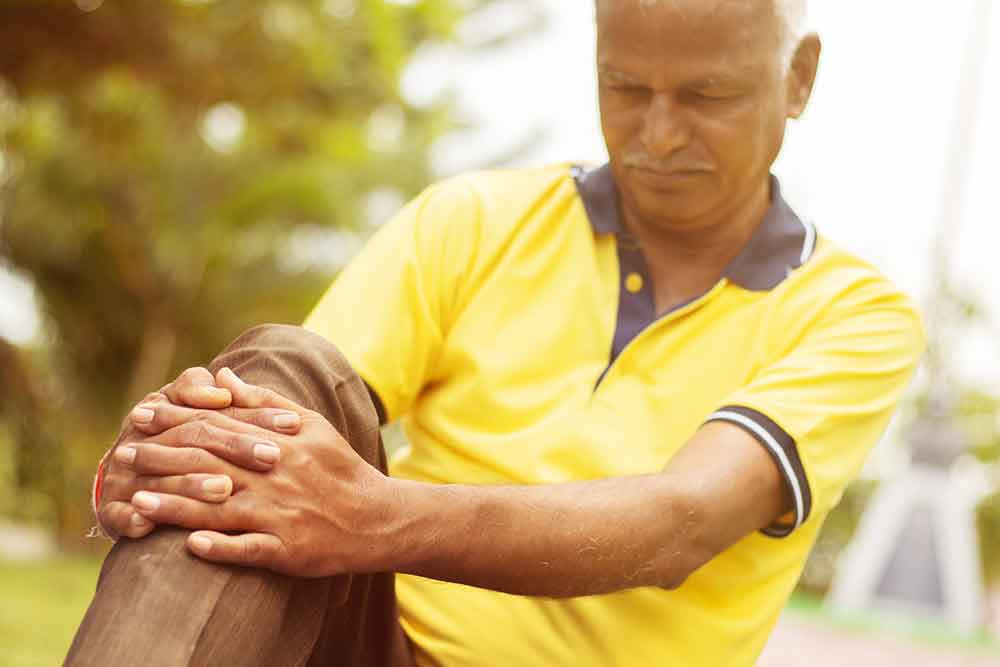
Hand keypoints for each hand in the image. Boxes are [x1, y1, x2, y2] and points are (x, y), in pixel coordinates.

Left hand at [115, 385, 395, 576]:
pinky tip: (190, 547)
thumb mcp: (309, 425)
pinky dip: (222, 547)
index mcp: (278, 443)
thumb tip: (222, 378)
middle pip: (212, 464)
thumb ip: (263, 401)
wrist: (376, 517)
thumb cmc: (338, 467)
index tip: (142, 416)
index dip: (177, 421)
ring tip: (138, 502)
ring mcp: (280, 514)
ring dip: (178, 506)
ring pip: (222, 508)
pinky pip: (251, 549)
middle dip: (165, 458)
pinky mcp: (288, 549)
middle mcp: (275, 476)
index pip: (219, 427)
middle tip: (124, 455)